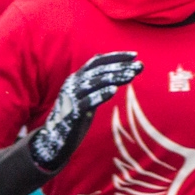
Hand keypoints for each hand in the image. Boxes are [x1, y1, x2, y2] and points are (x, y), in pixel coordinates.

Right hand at [29, 52, 141, 171]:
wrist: (54, 138)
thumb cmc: (74, 116)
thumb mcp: (85, 96)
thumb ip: (97, 84)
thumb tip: (116, 70)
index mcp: (76, 78)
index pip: (96, 61)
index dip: (115, 56)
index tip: (135, 55)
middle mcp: (73, 84)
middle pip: (99, 70)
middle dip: (120, 67)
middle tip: (140, 66)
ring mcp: (72, 98)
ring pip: (95, 83)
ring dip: (114, 78)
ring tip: (131, 75)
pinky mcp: (72, 113)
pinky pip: (87, 101)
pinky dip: (100, 95)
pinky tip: (113, 90)